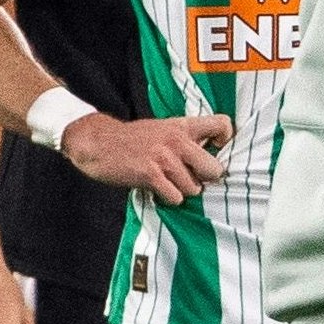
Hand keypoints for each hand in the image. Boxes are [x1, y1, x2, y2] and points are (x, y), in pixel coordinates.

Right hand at [60, 113, 231, 204]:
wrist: (98, 142)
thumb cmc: (132, 139)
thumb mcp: (162, 129)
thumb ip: (185, 139)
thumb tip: (209, 158)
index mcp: (182, 126)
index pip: (222, 125)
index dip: (225, 139)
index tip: (215, 149)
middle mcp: (177, 140)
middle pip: (214, 169)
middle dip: (204, 179)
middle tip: (189, 177)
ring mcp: (165, 158)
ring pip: (194, 189)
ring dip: (182, 190)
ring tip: (166, 182)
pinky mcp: (151, 174)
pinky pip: (175, 197)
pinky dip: (167, 198)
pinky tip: (156, 189)